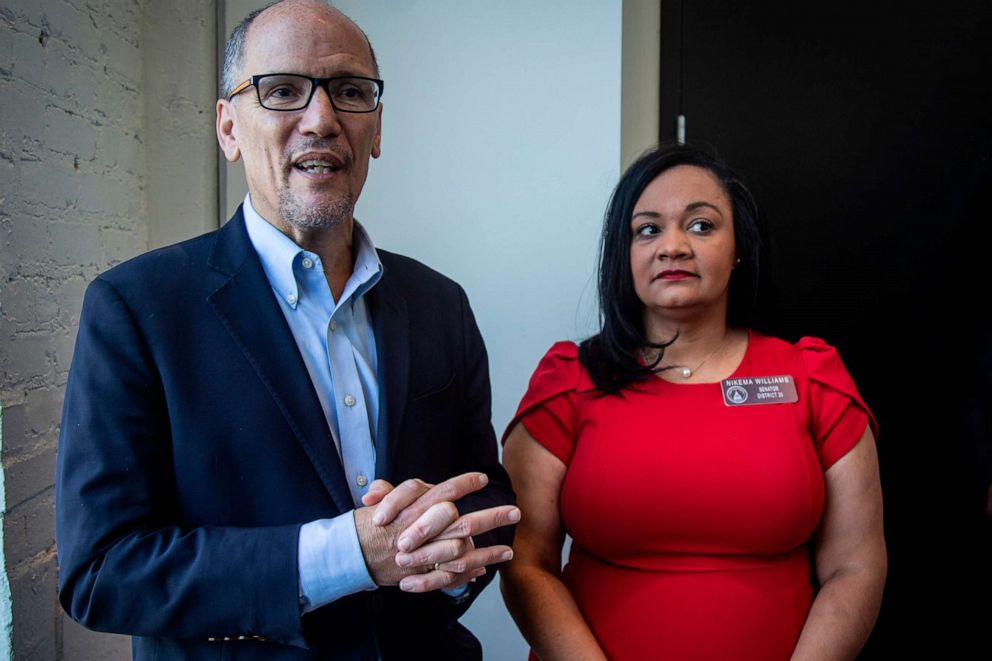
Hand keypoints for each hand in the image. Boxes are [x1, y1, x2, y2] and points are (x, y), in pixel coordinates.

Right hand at [354, 472, 518, 590]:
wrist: (348, 556)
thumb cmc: (365, 526)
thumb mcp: (381, 502)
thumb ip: (403, 491)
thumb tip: (425, 488)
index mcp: (413, 508)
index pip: (443, 491)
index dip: (464, 484)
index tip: (482, 479)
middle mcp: (421, 529)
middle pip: (462, 521)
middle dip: (491, 517)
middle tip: (515, 512)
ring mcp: (423, 554)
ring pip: (462, 551)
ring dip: (487, 550)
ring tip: (510, 549)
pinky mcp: (421, 573)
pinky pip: (451, 573)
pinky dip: (469, 571)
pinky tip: (487, 567)